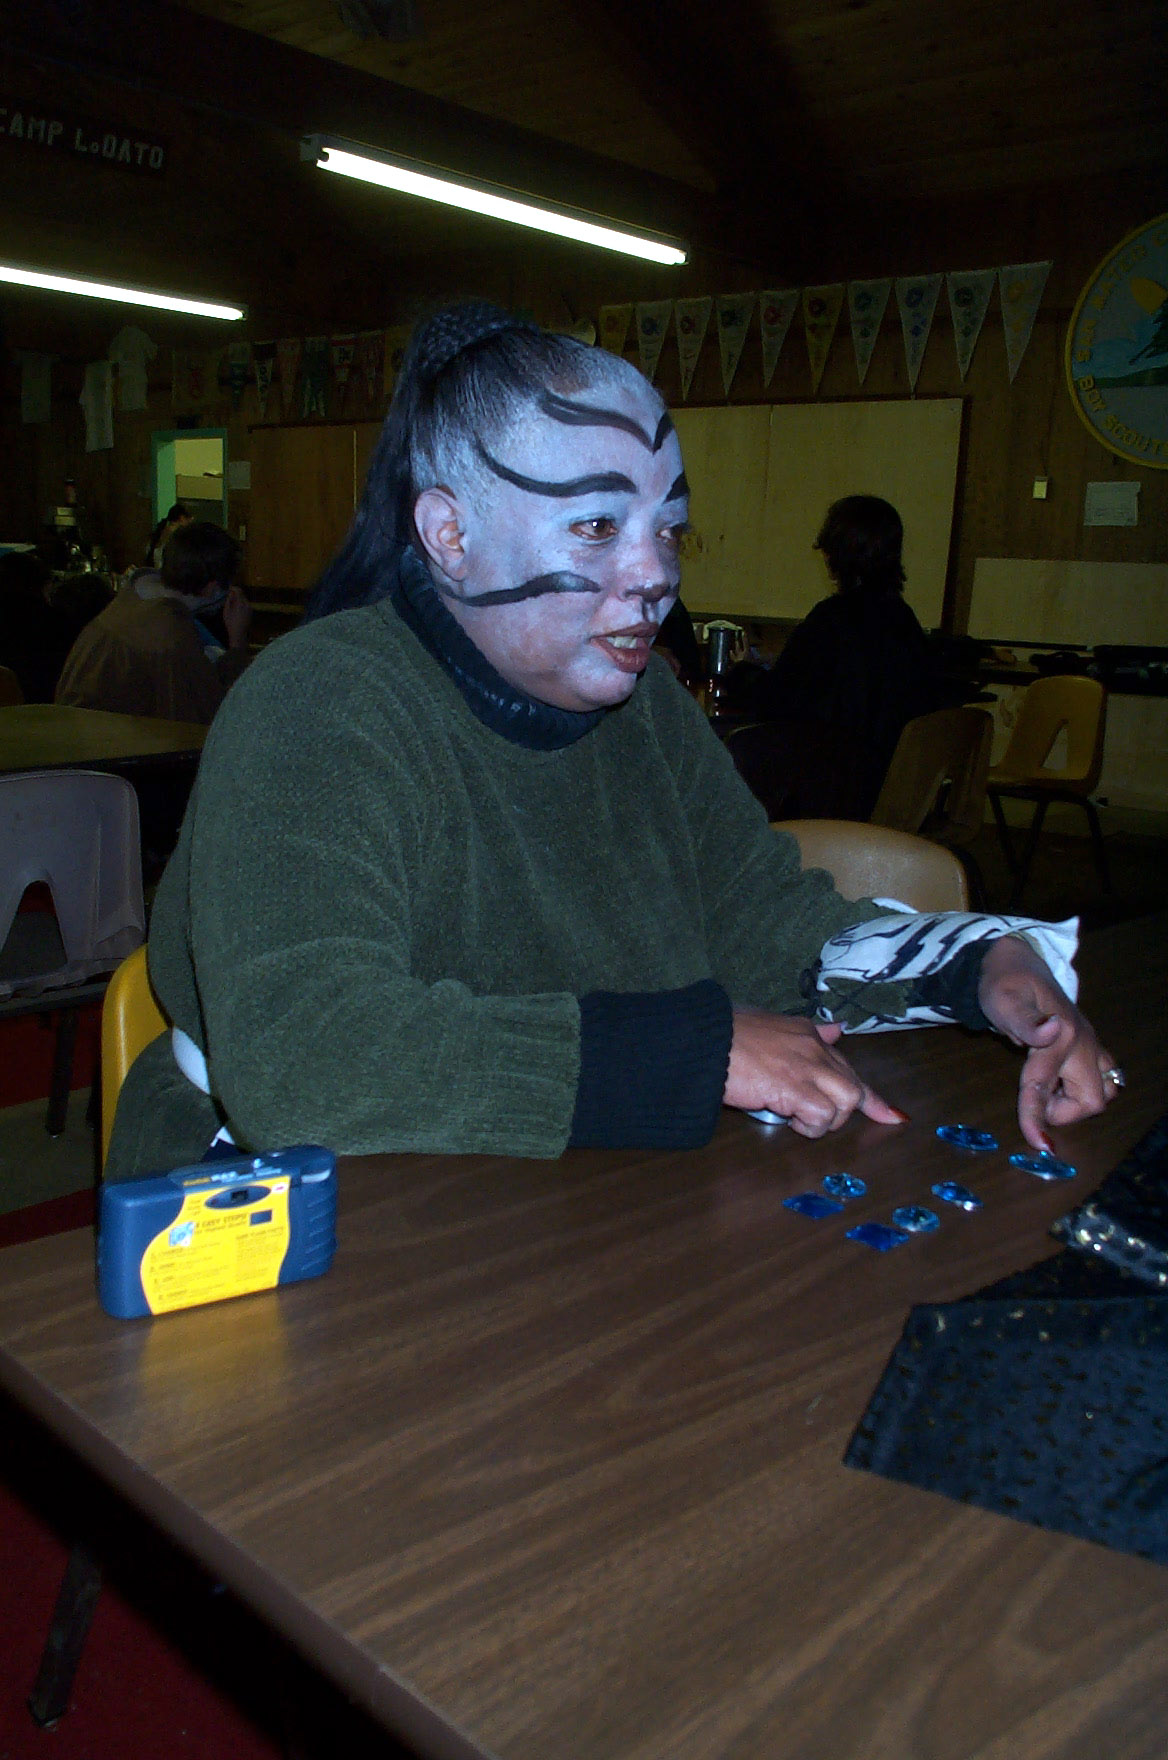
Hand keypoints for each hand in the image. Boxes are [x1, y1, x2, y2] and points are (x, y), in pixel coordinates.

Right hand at [223, 584, 252, 648]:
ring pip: (244, 599)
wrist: (239, 634)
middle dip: (235, 593)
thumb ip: (228, 600)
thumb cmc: (230, 623)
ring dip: (238, 599)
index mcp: (241, 603)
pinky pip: (246, 604)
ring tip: (231, 603)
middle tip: (228, 595)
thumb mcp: (226, 611)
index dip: (233, 588)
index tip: (228, 588)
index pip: (238, 591)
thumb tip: (230, 593)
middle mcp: (247, 605)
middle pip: (242, 594)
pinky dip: (241, 603)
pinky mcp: (251, 612)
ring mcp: (250, 608)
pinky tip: (236, 609)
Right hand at [725, 1009, 905, 1138]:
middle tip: (817, 1120)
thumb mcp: (769, 1025)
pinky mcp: (795, 1088)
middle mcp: (813, 1048)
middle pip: (854, 1086)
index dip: (870, 1095)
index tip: (891, 1115)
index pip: (846, 1063)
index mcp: (806, 1033)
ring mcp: (806, 1067)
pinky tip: (789, 1118)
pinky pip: (822, 1116)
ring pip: (847, 1101)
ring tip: (797, 1117)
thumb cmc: (724, 1035)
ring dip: (826, 1119)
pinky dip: (810, 1125)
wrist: (704, 1040)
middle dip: (844, 1111)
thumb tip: (837, 1029)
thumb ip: (805, 1032)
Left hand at [977, 935, 1119, 1150]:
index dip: (1037, 1115)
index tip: (1037, 1143)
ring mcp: (1090, 1046)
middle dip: (1064, 1110)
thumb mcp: (1004, 999)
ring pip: (1105, 1091)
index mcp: (1062, 1034)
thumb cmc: (1004, 983)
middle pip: (1093, 1099)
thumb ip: (1025, 1020)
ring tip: (1049, 1091)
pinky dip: (1083, 1091)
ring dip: (1078, 1102)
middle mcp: (1083, 1043)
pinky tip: (1058, 1083)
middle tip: (1035, 1099)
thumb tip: (1050, 1031)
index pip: (1046, 1085)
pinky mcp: (1089, 1049)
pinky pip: (1102, 1080)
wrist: (1016, 963)